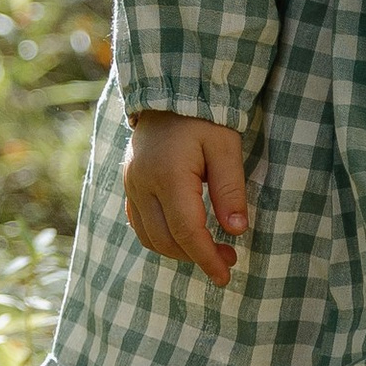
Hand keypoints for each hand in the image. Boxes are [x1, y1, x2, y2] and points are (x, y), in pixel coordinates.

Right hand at [125, 111, 249, 283]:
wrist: (170, 90)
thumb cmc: (204, 116)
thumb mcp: (226, 147)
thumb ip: (231, 190)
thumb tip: (237, 231)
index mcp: (168, 175)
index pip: (186, 231)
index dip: (206, 258)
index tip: (225, 275)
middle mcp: (142, 184)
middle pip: (166, 240)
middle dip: (196, 257)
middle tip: (228, 258)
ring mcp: (131, 185)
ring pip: (150, 237)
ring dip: (178, 251)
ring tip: (210, 250)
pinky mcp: (128, 184)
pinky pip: (140, 224)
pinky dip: (162, 238)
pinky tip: (184, 236)